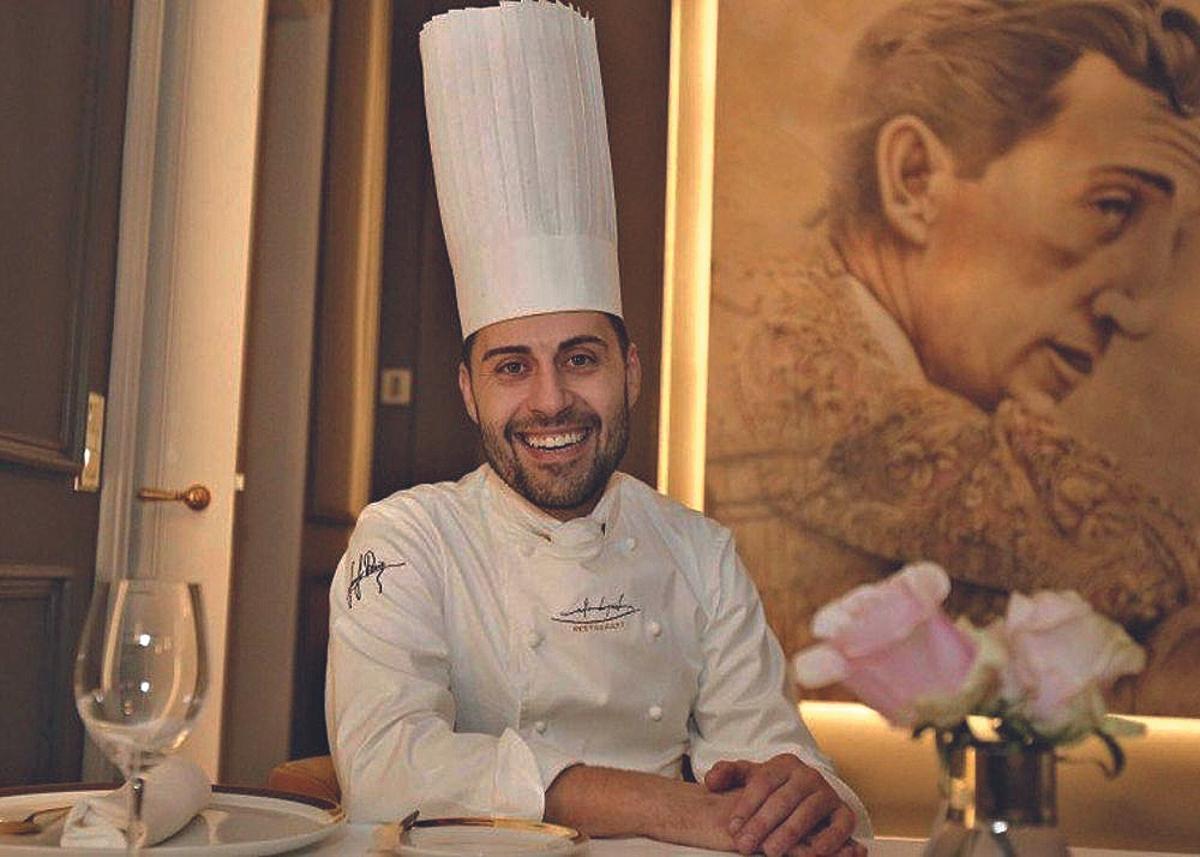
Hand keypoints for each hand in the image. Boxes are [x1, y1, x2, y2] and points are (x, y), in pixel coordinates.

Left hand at [704, 754, 863, 856]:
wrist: (806, 796)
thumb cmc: (771, 790)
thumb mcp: (748, 778)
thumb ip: (727, 774)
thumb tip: (710, 781)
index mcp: (784, 764)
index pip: (763, 782)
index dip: (747, 805)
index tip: (732, 827)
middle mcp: (808, 776)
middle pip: (783, 799)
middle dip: (762, 824)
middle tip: (745, 845)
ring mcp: (828, 793)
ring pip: (808, 812)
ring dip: (789, 833)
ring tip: (771, 851)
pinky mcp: (844, 813)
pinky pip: (841, 826)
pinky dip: (830, 840)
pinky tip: (812, 853)